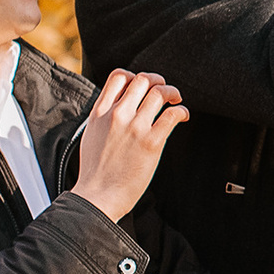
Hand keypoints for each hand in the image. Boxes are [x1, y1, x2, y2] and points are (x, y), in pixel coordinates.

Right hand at [74, 70, 189, 223]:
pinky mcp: (151, 142)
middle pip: (143, 79)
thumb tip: (118, 107)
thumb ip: (104, 118)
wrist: (97, 197)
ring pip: (160, 92)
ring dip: (173, 93)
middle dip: (158, 81)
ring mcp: (135, 127)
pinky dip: (182, 111)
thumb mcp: (91, 135)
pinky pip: (173, 114)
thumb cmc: (95, 172)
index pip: (119, 76)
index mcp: (100, 112)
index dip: (135, 76)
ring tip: (176, 101)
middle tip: (165, 92)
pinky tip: (182, 117)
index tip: (143, 88)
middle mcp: (118, 115)